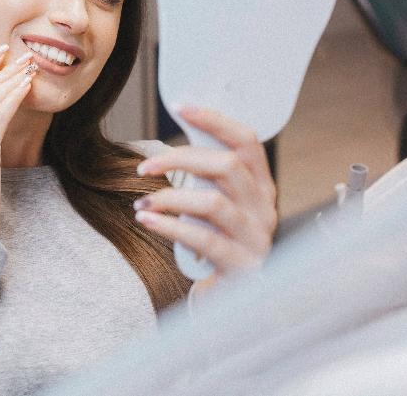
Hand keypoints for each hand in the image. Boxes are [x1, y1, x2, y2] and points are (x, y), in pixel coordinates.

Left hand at [133, 106, 276, 284]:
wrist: (235, 299)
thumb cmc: (219, 243)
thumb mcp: (218, 206)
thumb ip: (206, 177)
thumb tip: (171, 141)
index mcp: (262, 186)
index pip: (246, 141)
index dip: (215, 120)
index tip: (181, 107)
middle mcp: (265, 208)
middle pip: (227, 166)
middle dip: (180, 158)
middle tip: (143, 167)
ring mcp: (256, 238)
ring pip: (214, 203)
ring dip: (170, 197)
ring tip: (141, 203)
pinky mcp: (241, 266)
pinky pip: (204, 240)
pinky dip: (171, 227)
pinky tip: (147, 221)